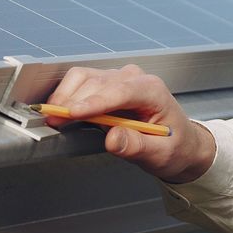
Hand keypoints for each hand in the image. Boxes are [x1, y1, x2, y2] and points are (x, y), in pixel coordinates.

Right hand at [39, 63, 215, 184]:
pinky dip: (67, 94)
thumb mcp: (161, 154)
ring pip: (84, 78)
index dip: (94, 101)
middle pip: (97, 83)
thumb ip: (137, 146)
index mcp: (152, 90)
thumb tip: (113, 139)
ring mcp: (118, 78)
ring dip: (66, 96)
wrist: (179, 141)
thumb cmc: (174, 146)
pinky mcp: (106, 84)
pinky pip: (81, 82)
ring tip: (54, 118)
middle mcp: (134, 78)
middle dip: (72, 101)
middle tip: (53, 122)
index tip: (73, 113)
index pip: (120, 91)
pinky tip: (60, 110)